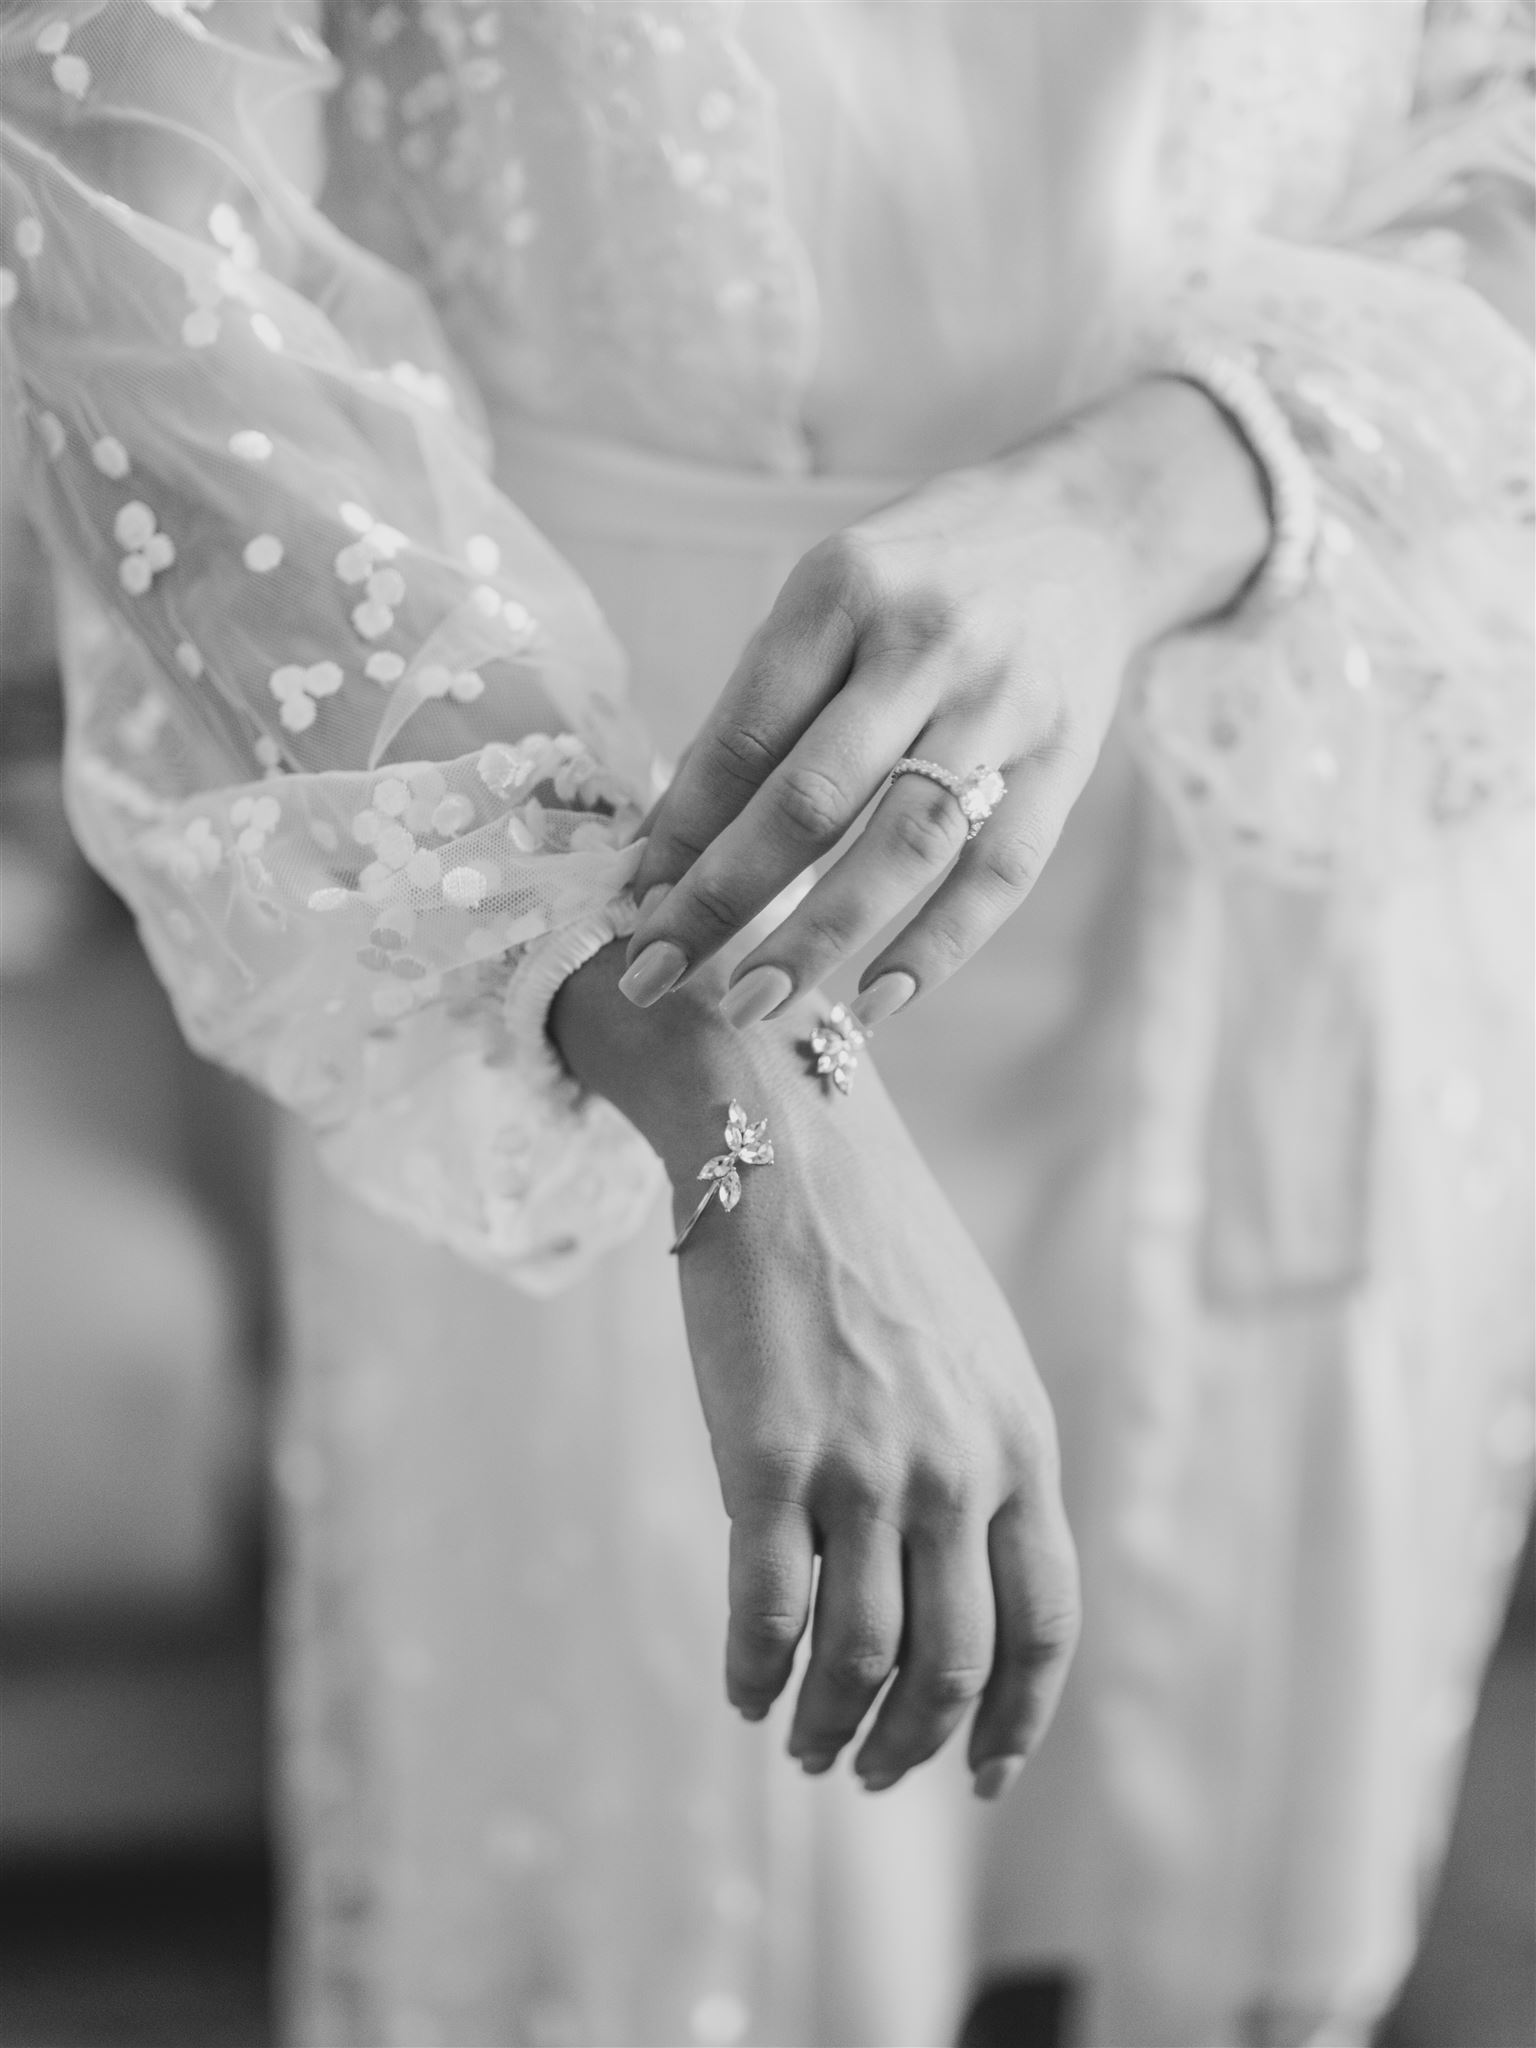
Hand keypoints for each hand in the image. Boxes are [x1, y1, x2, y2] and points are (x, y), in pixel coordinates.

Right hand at [552, 946, 1079, 1794]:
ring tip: (803, 1746)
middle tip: (872, 1771)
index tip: (985, 1770)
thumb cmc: (875, 1238)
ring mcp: (862, 1466)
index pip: (1046, 1623)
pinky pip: (765, 1614)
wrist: (784, 1140)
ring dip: (830, 1728)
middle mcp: (956, 1468)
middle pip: (954, 1664)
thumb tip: (959, 1569)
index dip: (1019, 1720)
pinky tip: (741, 1690)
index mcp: (1020, 1440)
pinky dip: (754, 1675)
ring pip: (859, 1660)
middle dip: (916, 1742)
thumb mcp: (972, 1346)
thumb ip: (984, 1454)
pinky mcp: (765, 1457)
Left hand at [623, 376, 1269, 1027]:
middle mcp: (927, 643)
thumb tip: (666, 847)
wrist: (1090, 529)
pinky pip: (998, 873)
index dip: (680, 831)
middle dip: (721, 900)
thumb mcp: (829, 600)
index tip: (632, 908)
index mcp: (843, 589)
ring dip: (819, 936)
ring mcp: (1004, 705)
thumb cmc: (923, 578)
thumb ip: (759, 711)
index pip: (744, 735)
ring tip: (751, 1004)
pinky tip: (876, 1000)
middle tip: (654, 977)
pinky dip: (938, 945)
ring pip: (903, 845)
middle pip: (811, 799)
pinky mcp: (1066, 761)